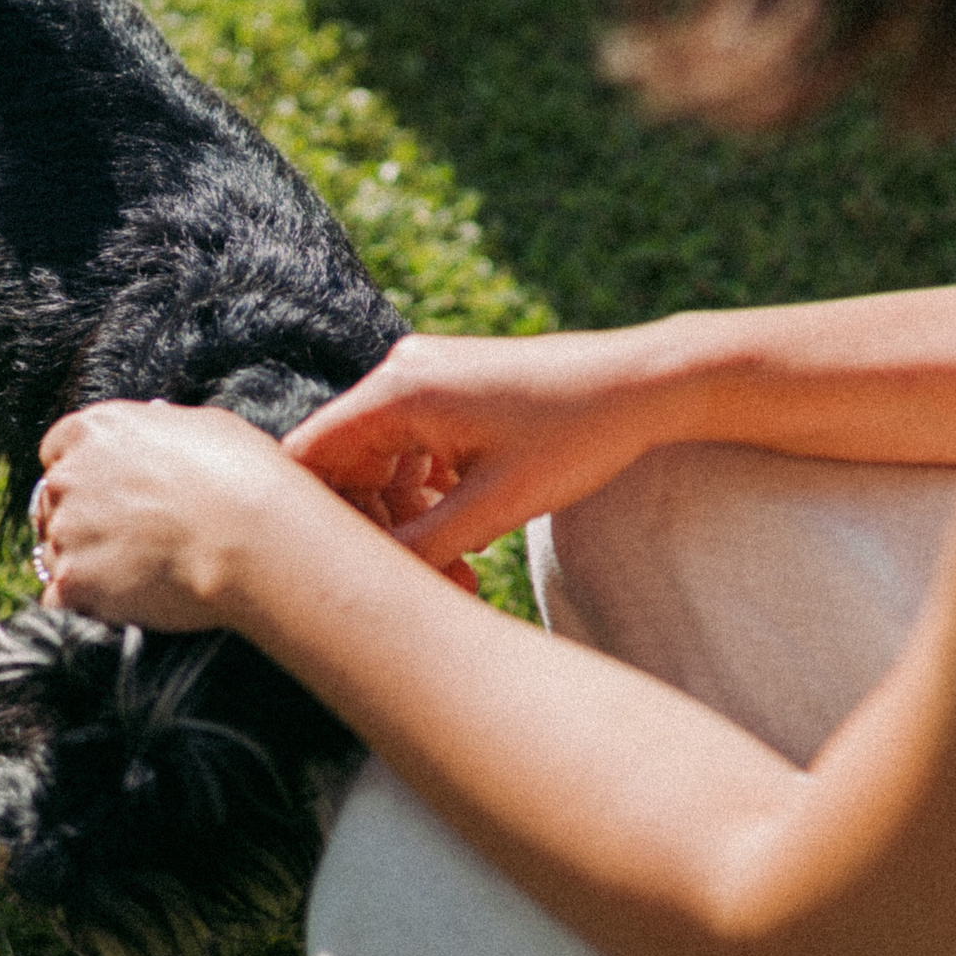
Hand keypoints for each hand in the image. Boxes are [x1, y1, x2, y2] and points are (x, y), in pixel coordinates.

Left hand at [35, 401, 353, 630]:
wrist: (252, 540)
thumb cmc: (242, 480)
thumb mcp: (202, 427)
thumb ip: (158, 434)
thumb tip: (153, 444)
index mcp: (95, 430)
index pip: (59, 450)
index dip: (86, 473)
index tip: (108, 490)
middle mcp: (69, 476)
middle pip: (54, 501)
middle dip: (82, 517)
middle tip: (127, 537)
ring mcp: (67, 532)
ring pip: (56, 551)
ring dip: (85, 562)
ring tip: (136, 573)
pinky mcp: (74, 584)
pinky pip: (61, 600)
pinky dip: (86, 605)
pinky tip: (123, 601)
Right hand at [282, 328, 689, 572]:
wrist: (645, 384)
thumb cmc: (577, 437)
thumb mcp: (493, 508)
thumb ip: (418, 546)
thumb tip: (363, 583)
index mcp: (399, 391)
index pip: (310, 456)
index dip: (317, 518)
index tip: (341, 570)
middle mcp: (402, 372)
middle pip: (346, 463)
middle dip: (376, 529)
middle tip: (423, 584)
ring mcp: (429, 375)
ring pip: (384, 461)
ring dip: (408, 519)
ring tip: (460, 570)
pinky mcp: (454, 387)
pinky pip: (415, 447)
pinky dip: (430, 492)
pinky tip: (468, 534)